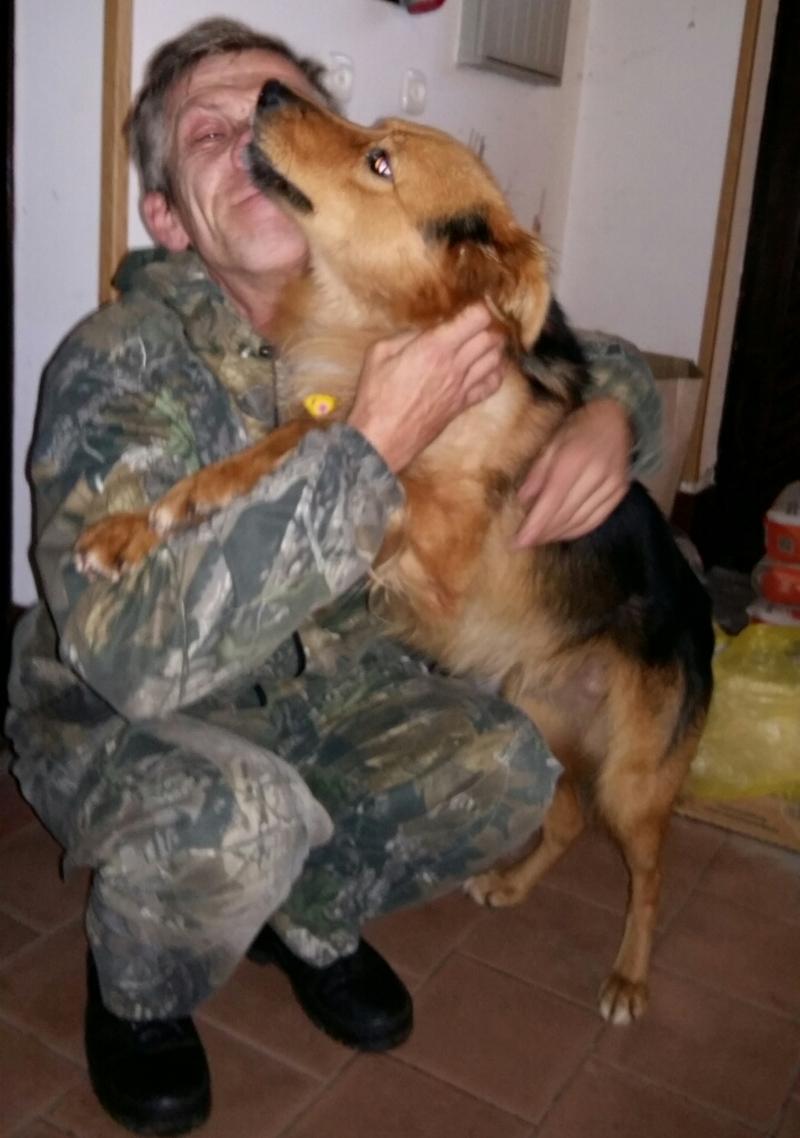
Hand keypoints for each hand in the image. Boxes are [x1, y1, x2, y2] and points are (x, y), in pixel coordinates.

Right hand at [347, 303, 504, 472]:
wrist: (381, 438)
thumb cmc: (376, 397)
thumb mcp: (379, 353)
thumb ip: (405, 336)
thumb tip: (425, 331)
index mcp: (434, 347)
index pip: (476, 318)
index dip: (479, 307)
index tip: (473, 305)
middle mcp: (455, 365)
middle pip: (491, 337)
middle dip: (490, 325)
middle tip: (480, 322)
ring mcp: (462, 387)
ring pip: (496, 359)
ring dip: (495, 347)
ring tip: (485, 341)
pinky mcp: (462, 405)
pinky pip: (492, 385)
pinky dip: (496, 373)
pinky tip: (489, 367)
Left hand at [514, 398, 632, 546]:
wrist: (616, 417)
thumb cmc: (577, 428)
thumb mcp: (550, 443)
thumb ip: (537, 472)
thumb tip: (523, 501)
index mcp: (573, 459)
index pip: (551, 501)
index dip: (535, 525)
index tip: (519, 542)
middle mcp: (595, 474)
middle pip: (565, 514)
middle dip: (543, 533)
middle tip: (525, 542)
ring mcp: (611, 485)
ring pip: (581, 521)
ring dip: (559, 534)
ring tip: (540, 539)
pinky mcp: (620, 492)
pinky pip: (596, 520)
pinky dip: (578, 530)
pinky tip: (562, 533)